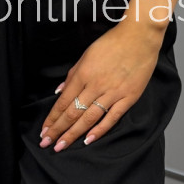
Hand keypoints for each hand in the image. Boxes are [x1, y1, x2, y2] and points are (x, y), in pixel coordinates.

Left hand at [39, 19, 163, 150]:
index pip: (63, 102)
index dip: (52, 118)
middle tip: (46, 143)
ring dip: (73, 133)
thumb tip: (60, 91)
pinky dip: (99, 130)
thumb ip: (73, 75)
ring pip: (89, 118)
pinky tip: (88, 140)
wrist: (140, 37)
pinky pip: (112, 117)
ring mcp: (113, 93)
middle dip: (58, 130)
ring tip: (62, 146)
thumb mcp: (86, 55)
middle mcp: (95, 85)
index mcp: (83, 74)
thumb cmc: (112, 43)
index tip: (44, 130)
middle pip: (73, 113)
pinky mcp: (128, 98)